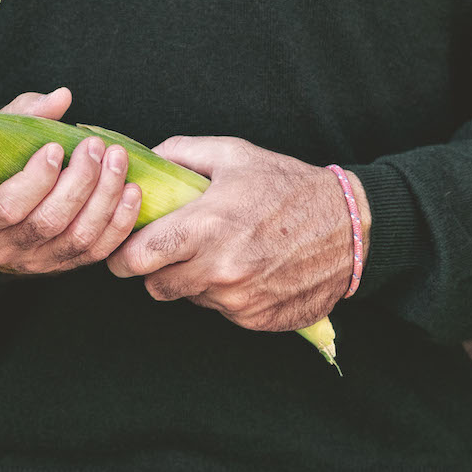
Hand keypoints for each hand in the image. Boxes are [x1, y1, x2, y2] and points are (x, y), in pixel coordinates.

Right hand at [0, 88, 141, 273]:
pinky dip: (119, 222)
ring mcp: (35, 261)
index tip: (56, 147)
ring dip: (105, 197)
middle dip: (80, 181)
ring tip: (118, 161)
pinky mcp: (63, 265)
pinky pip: (97, 251)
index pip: (7, 206)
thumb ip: (25, 114)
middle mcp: (3, 247)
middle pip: (49, 221)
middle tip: (96, 146)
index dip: (36, 179)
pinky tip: (131, 192)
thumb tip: (63, 97)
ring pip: (77, 238)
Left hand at [106, 136, 369, 331]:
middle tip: (173, 247)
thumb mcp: (233, 154)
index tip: (127, 246)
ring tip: (218, 251)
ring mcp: (239, 299)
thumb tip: (145, 161)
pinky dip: (224, 294)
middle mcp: (220, 269)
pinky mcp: (258, 319)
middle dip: (156, 269)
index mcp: (207, 226)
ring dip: (193, 281)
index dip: (123, 254)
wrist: (348, 225)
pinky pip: (221, 311)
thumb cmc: (287, 184)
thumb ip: (181, 153)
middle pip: (156, 287)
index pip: (137, 258)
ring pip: (189, 299)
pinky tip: (245, 267)